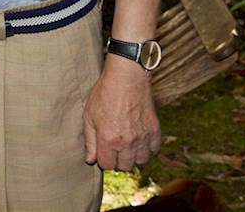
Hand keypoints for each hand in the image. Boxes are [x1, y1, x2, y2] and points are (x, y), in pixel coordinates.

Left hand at [83, 54, 160, 170]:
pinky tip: (139, 141)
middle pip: (124, 166)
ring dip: (132, 157)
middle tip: (114, 148)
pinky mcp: (155, 131)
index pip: (107, 165)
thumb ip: (90, 140)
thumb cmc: (105, 94)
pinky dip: (147, 150)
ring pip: (140, 162)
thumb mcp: (89, 115)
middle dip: (117, 160)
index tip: (102, 150)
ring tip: (126, 146)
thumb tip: (90, 160)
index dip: (102, 159)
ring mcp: (143, 138)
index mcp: (108, 139)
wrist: (127, 78)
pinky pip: (153, 151)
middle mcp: (127, 142)